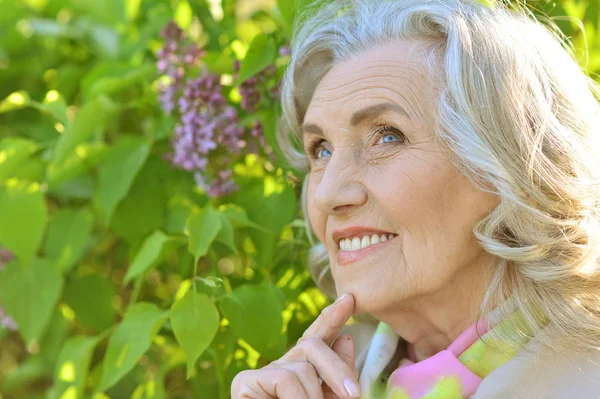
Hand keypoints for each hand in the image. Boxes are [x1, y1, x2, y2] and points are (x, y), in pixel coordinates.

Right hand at [230, 293, 360, 398]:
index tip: (350, 300)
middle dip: (336, 368)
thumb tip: (347, 339)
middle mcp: (283, 366)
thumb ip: (338, 375)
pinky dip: (299, 398)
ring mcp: (263, 373)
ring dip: (315, 398)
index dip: (331, 318)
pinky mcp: (245, 382)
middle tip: (354, 396)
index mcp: (304, 371)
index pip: (317, 338)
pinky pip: (285, 378)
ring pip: (302, 366)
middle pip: (312, 345)